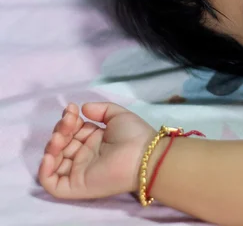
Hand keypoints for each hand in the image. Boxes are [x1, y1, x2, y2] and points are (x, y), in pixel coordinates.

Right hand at [38, 102, 155, 199]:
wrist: (144, 156)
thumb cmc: (135, 135)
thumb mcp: (118, 115)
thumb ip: (100, 109)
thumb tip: (83, 108)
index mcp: (94, 140)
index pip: (71, 131)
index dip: (68, 120)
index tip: (72, 109)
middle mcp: (85, 156)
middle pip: (61, 144)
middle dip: (60, 130)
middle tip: (69, 122)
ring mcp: (79, 171)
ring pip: (54, 161)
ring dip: (51, 147)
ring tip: (60, 137)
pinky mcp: (76, 186)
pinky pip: (52, 183)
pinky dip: (45, 170)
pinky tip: (51, 155)